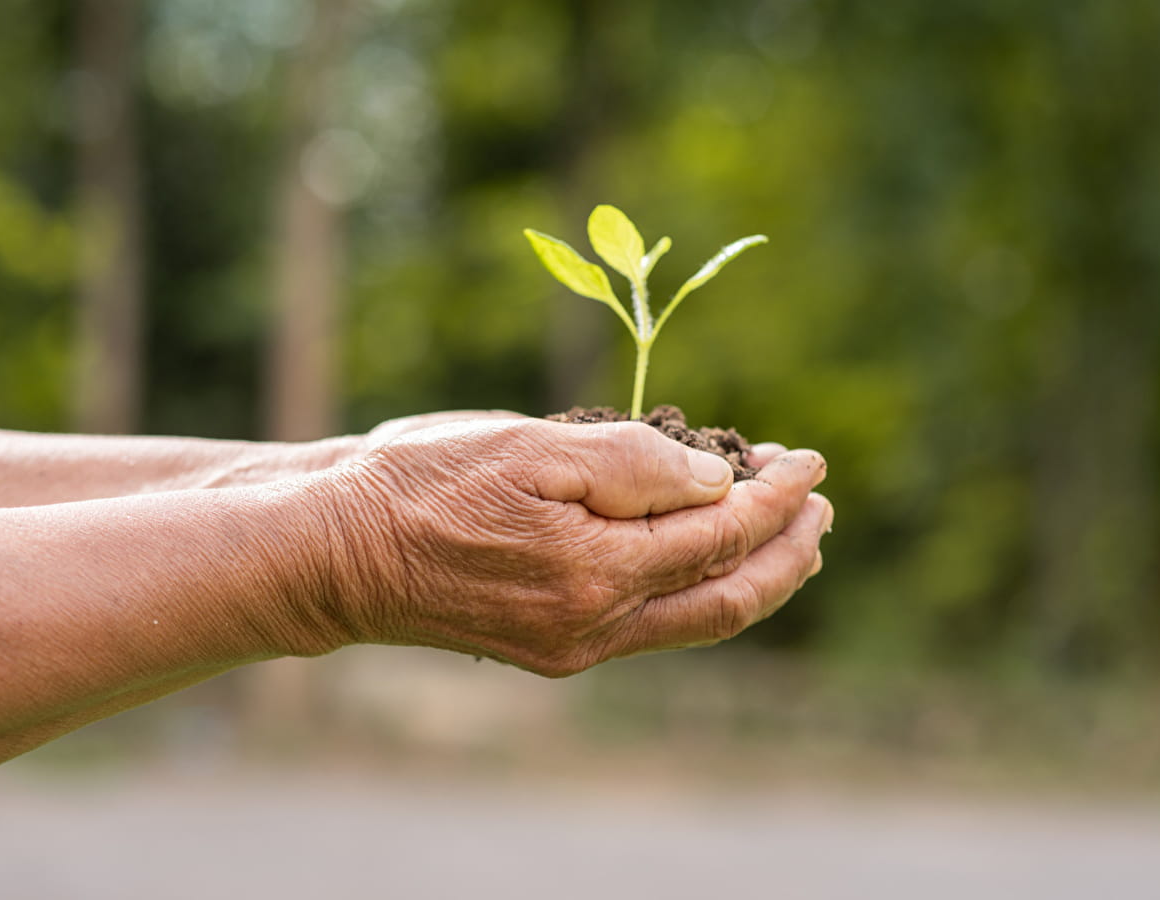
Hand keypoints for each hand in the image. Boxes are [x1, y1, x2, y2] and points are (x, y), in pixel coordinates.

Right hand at [292, 418, 830, 675]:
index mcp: (597, 570)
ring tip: (788, 535)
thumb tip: (719, 482)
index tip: (810, 461)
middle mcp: (597, 624)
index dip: (777, 496)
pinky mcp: (555, 648)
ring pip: (696, 620)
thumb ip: (632, 463)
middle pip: (729, 598)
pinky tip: (704, 554)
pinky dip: (697, 587)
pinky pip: (653, 624)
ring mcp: (576, 644)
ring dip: (752, 576)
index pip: (723, 533)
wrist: (338, 553)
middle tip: (821, 505)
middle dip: (789, 551)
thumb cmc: (420, 483)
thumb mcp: (528, 445)